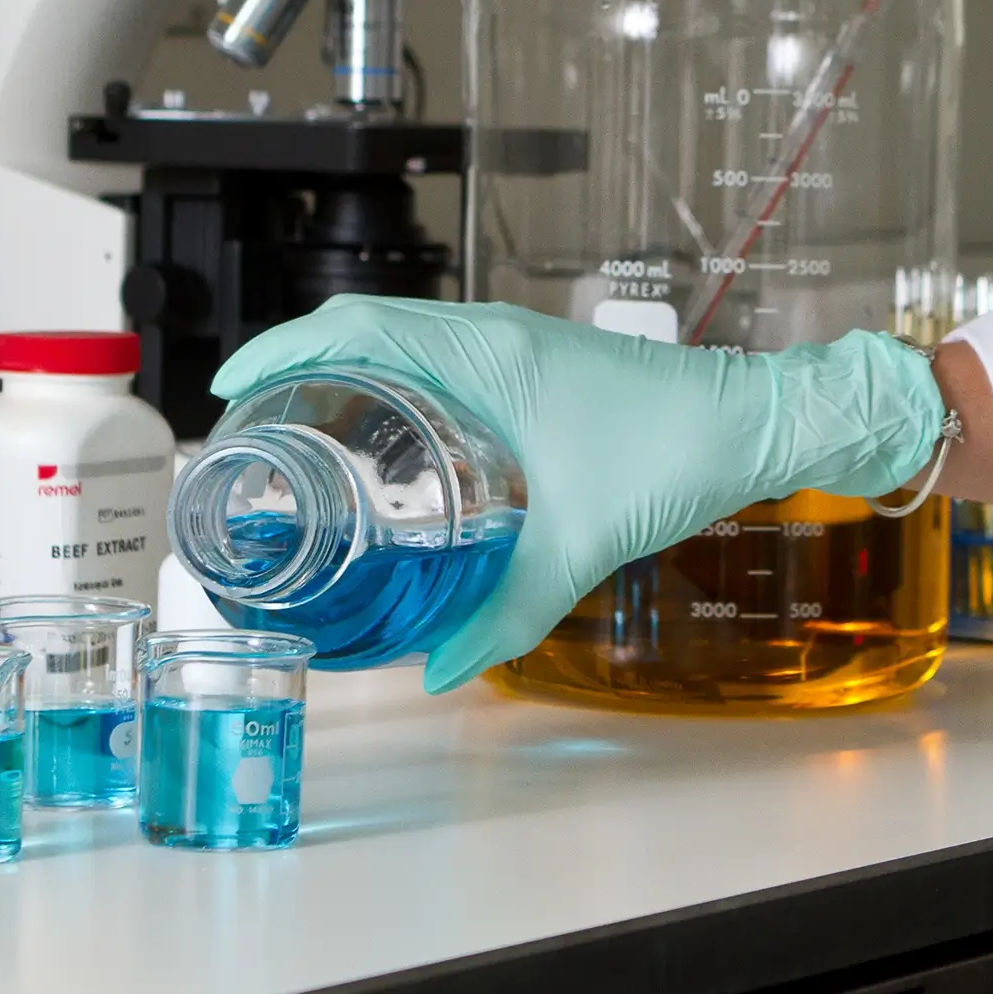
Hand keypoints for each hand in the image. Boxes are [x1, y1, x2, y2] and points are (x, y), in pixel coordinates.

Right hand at [210, 298, 947, 690]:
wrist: (759, 421)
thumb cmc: (678, 450)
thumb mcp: (581, 541)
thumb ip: (506, 612)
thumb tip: (440, 670)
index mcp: (488, 351)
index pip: (357, 324)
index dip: (283, 348)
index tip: (233, 387)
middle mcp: (495, 335)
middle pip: (368, 326)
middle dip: (301, 363)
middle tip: (253, 422)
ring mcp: (518, 345)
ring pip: (408, 339)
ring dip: (351, 369)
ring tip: (303, 428)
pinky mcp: (540, 367)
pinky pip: (445, 359)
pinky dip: (401, 383)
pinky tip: (394, 442)